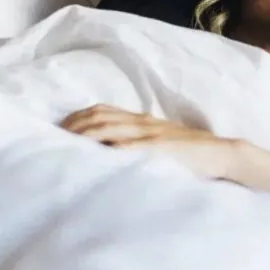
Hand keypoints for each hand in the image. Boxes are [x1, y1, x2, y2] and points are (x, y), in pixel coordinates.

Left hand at [59, 105, 237, 180]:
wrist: (220, 154)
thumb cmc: (190, 153)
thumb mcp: (161, 141)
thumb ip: (138, 142)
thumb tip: (110, 152)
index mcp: (141, 119)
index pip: (101, 110)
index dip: (76, 118)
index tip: (56, 130)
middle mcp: (141, 122)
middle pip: (98, 117)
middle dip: (71, 127)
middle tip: (49, 141)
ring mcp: (148, 136)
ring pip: (107, 129)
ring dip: (82, 137)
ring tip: (62, 148)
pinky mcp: (156, 150)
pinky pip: (126, 147)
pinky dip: (106, 151)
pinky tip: (91, 159)